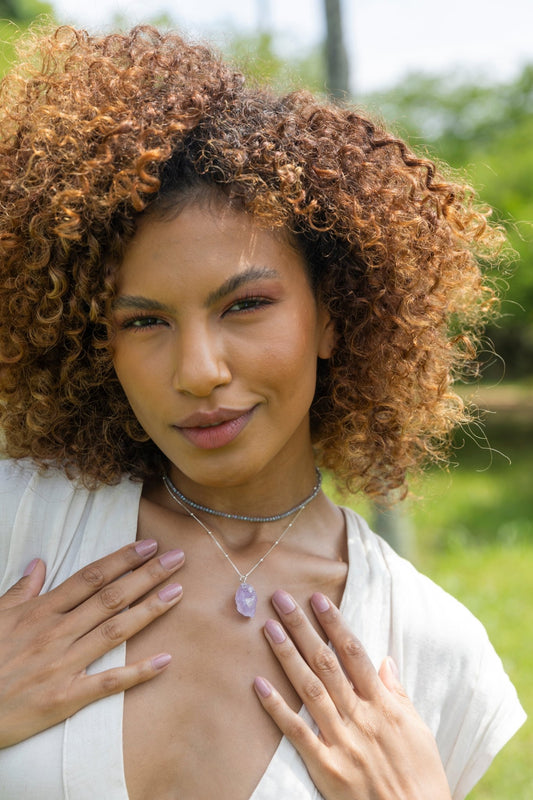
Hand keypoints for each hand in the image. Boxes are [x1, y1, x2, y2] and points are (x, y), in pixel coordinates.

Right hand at [0, 540, 183, 747]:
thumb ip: (21, 590)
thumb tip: (39, 563)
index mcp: (40, 612)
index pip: (90, 578)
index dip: (122, 560)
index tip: (149, 545)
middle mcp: (56, 633)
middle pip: (110, 598)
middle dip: (146, 576)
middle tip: (177, 558)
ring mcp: (63, 666)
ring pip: (114, 632)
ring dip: (149, 611)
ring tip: (177, 593)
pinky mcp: (65, 699)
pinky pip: (108, 683)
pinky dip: (137, 672)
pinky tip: (164, 660)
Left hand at [254, 590, 451, 799]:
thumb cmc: (422, 777)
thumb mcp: (419, 730)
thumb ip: (399, 694)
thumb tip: (385, 661)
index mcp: (384, 704)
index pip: (355, 653)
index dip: (335, 624)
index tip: (317, 599)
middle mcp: (360, 716)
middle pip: (326, 663)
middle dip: (302, 628)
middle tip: (281, 599)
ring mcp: (341, 740)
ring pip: (309, 688)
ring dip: (287, 655)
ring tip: (268, 628)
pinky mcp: (326, 767)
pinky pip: (297, 733)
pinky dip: (277, 708)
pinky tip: (258, 685)